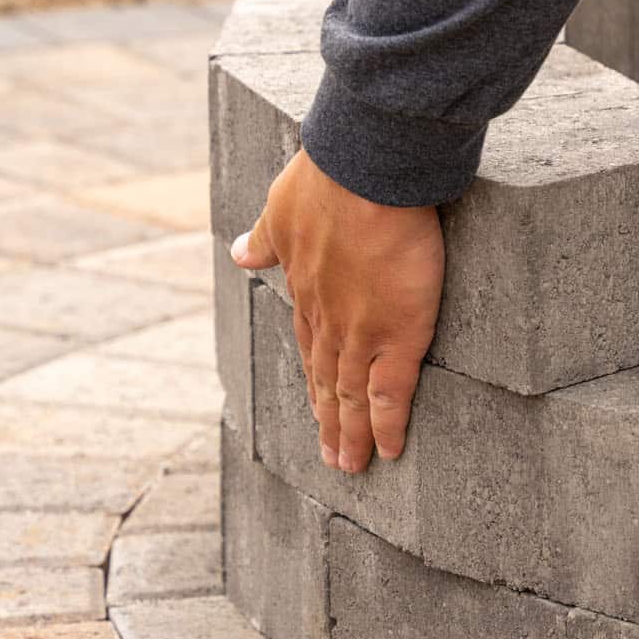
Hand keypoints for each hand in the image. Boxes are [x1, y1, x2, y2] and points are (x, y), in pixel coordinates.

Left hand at [230, 148, 444, 473]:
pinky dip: (388, 426)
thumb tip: (240, 253)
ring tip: (350, 465)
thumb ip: (264, 236)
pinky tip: (390, 450)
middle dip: (326, 419)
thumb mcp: (279, 207)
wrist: (366, 172)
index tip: (314, 402)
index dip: (311, 377)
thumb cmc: (327, 178)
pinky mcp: (397, 336)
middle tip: (331, 455)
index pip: (307, 345)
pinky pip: (391, 394)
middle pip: (325, 381)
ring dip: (349, 434)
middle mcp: (327, 320)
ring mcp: (361, 334)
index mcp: (305, 290)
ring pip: (351, 397)